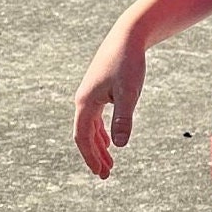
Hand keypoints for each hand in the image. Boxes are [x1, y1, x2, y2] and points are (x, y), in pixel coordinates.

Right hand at [73, 22, 146, 179]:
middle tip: (105, 175)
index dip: (90, 157)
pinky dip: (101, 131)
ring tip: (109, 162)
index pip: (82, 137)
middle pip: (85, 134)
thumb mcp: (129, 92)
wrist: (128, 36)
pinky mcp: (100, 88)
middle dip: (94, 156)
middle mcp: (84, 99)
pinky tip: (109, 138)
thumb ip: (123, 119)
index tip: (101, 173)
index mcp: (86, 102)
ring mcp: (90, 94)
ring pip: (90, 126)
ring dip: (98, 145)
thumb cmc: (129, 63)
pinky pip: (96, 116)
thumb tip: (119, 146)